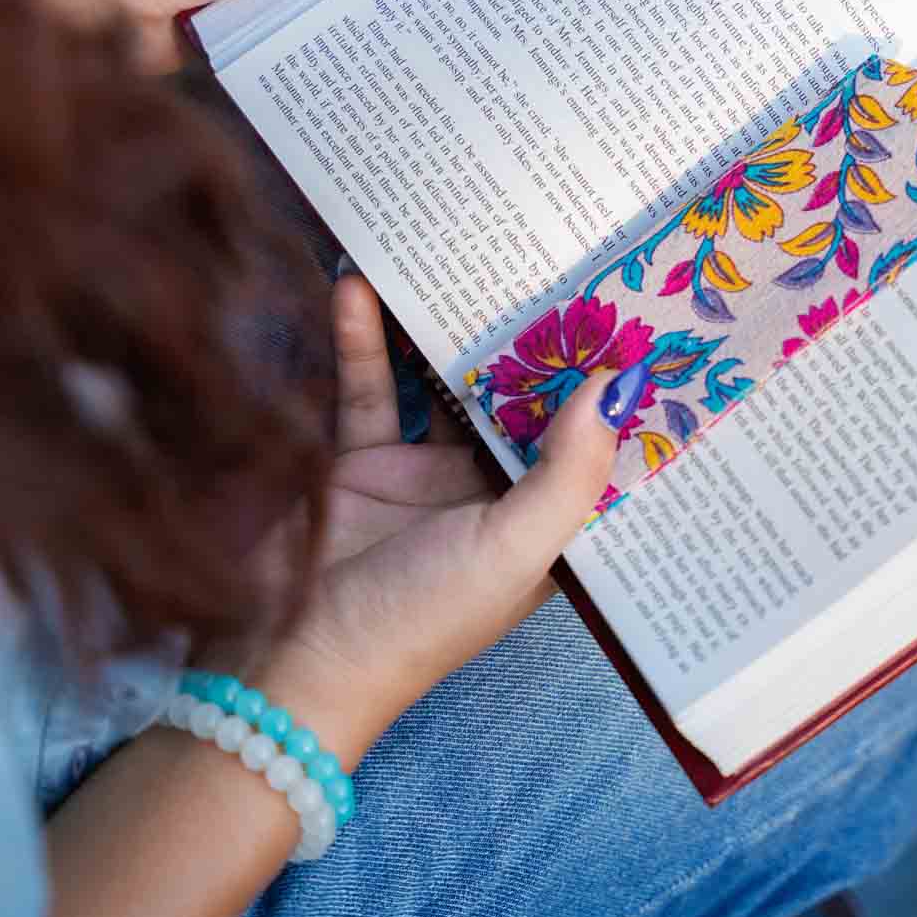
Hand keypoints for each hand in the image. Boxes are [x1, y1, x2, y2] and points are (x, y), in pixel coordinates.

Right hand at [261, 276, 618, 758]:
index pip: (590, 440)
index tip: (633, 307)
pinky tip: (360, 282)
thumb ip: (567, 470)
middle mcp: (490, 493)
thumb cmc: (413, 623)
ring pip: (445, 379)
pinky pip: (369, 384)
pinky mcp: (359, 459)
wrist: (283, 665)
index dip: (611, 383)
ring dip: (448, 324)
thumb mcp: (511, 552)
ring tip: (461, 253)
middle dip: (532, 334)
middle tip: (551, 250)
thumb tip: (618, 381)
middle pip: (521, 397)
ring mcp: (422, 472)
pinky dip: (365, 335)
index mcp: (542, 525)